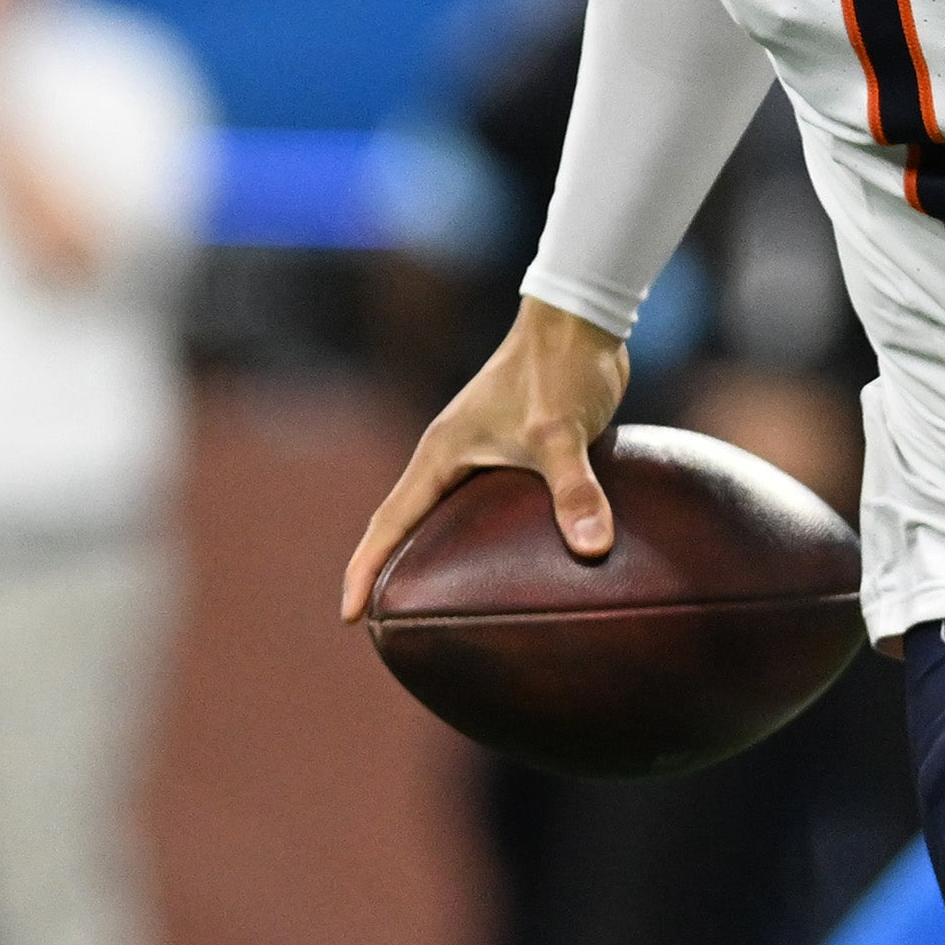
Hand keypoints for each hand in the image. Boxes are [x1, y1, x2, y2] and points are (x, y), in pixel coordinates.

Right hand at [339, 297, 629, 619]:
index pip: (390, 522)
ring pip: (452, 516)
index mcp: (442, 453)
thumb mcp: (561, 433)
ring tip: (450, 607)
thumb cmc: (559, 369)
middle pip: (411, 525)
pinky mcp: (517, 446)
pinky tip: (523, 565)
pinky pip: (494, 506)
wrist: (582, 318)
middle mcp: (453, 453)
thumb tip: (594, 549)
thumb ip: (574, 490)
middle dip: (394, 574)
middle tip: (391, 625)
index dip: (365, 571)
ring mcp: (483, 450)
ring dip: (444, 556)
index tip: (349, 618)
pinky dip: (495, 538)